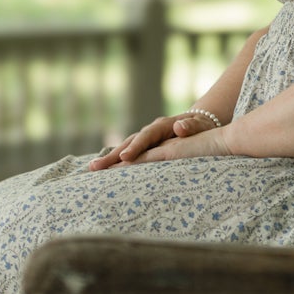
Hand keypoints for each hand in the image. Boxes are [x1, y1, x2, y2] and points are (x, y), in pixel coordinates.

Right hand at [89, 111, 227, 168]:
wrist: (198, 123)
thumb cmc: (201, 127)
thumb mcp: (200, 125)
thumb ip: (191, 127)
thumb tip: (180, 127)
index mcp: (162, 126)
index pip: (146, 136)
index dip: (135, 147)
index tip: (124, 157)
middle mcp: (150, 131)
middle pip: (128, 142)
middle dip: (112, 155)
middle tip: (96, 167)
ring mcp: (145, 139)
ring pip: (124, 148)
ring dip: (109, 159)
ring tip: (92, 168)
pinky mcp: (144, 147)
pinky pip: (128, 153)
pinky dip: (116, 161)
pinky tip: (104, 171)